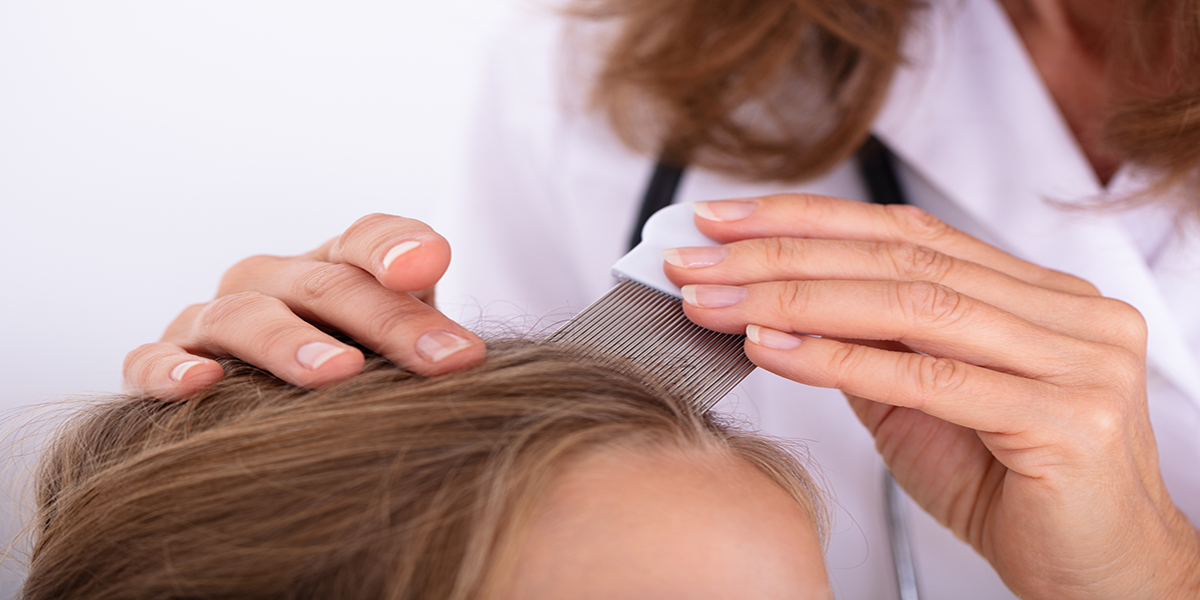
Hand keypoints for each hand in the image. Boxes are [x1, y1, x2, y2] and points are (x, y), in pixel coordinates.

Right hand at [124, 214, 485, 398]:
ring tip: (339, 373)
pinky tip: (202, 383)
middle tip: (443, 360)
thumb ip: (430, 332)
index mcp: (336, 266)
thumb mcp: (404, 347)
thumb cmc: (360, 373)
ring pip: (244, 315)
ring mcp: (215, 318)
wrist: (281, 413)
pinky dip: (170, 367)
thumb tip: (463, 351)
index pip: (369, 239)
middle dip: (388, 322)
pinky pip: (152, 359)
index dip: (399, 247)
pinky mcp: (166, 360)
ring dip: (290, 343)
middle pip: (326, 285)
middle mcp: (273, 281)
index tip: (434, 266)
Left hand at [664, 195, 1199, 598]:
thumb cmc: (1021, 492)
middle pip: (899, 257)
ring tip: (715, 300)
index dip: (809, 219)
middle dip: (781, 254)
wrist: (1104, 576)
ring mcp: (1075, 359)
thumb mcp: (929, 405)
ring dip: (793, 298)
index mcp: (1039, 294)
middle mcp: (1065, 312)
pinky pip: (927, 377)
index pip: (907, 231)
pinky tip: (771, 346)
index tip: (726, 218)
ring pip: (911, 304)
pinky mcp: (1064, 417)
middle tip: (697, 257)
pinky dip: (837, 358)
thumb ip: (877, 350)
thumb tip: (784, 306)